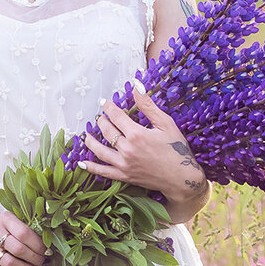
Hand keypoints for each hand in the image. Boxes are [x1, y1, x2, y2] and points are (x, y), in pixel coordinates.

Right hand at [0, 206, 48, 265]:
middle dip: (35, 259)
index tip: (47, 252)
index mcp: (5, 219)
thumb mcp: (10, 220)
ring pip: (9, 263)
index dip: (39, 245)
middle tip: (42, 262)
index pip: (24, 234)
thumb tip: (46, 248)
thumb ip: (24, 230)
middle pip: (19, 249)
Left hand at [79, 85, 207, 202]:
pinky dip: (91, 167)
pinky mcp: (125, 176)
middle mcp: (127, 149)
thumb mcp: (165, 124)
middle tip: (99, 117)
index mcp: (136, 134)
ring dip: (90, 142)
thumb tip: (136, 86)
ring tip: (86, 135)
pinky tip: (81, 163)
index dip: (108, 108)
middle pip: (106, 131)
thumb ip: (148, 105)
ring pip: (100, 151)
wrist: (183, 179)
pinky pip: (103, 172)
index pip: (116, 116)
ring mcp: (124, 164)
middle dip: (101, 122)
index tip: (104, 103)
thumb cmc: (177, 150)